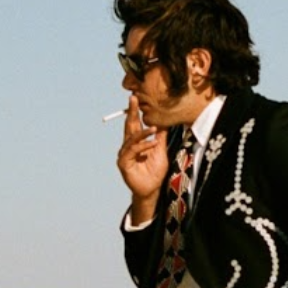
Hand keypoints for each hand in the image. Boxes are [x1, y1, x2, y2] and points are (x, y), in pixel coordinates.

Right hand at [116, 96, 165, 222]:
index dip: (134, 110)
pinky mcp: (124, 163)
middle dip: (131, 111)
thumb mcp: (160, 150)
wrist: (152, 189)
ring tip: (153, 127)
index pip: (134, 123)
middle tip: (133, 98)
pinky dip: (143, 146)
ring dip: (142, 132)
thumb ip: (160, 136)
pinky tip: (152, 144)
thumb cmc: (155, 171)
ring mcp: (125, 154)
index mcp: (136, 141)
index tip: (136, 97)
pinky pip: (133, 151)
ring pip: (131, 138)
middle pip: (128, 125)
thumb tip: (163, 120)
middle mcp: (128, 146)